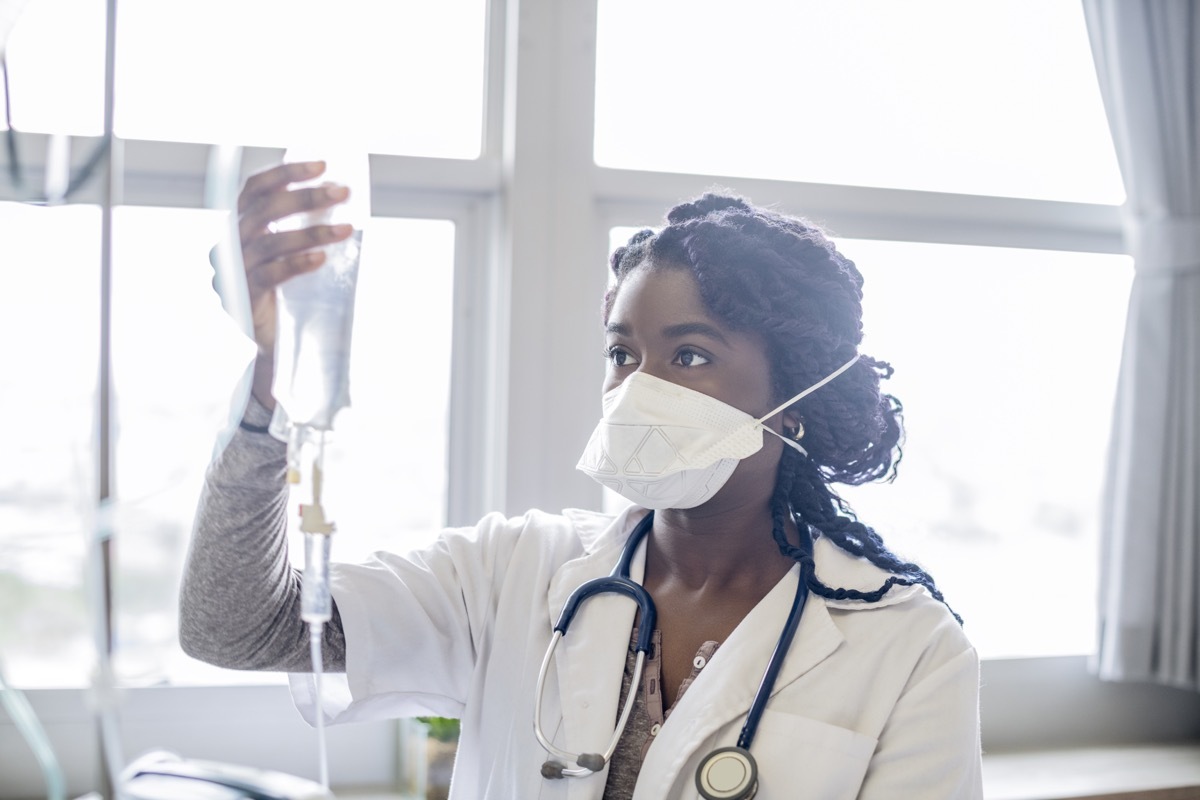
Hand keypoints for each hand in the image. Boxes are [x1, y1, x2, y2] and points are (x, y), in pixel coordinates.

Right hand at [233, 160, 354, 406]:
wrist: (273, 347)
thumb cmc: (289, 295)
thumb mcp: (295, 256)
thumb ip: (304, 229)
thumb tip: (342, 200)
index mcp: (241, 228)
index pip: (256, 190)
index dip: (286, 173)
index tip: (322, 164)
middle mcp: (231, 245)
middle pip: (264, 211)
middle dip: (305, 198)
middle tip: (341, 192)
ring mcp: (234, 272)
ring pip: (269, 242)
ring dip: (311, 231)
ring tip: (346, 228)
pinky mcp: (244, 298)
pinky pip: (270, 275)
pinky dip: (297, 263)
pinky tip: (322, 259)